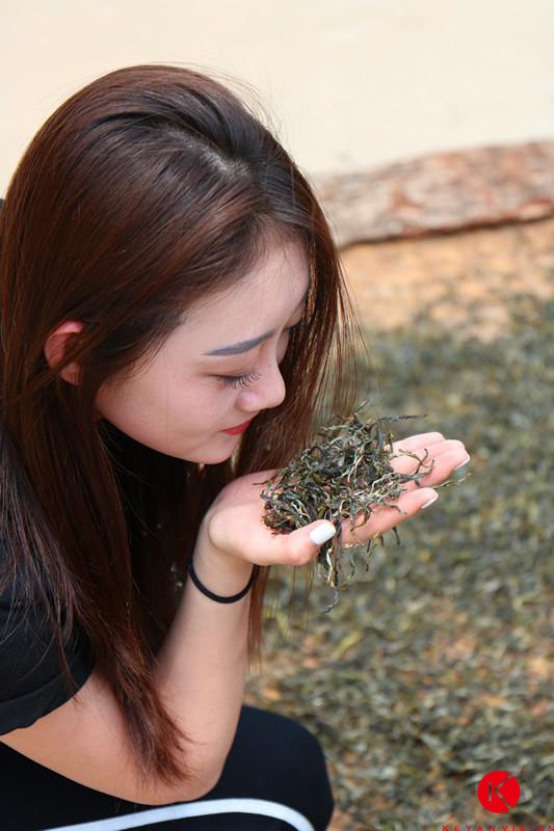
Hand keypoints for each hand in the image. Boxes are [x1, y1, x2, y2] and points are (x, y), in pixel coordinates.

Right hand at [202, 432, 468, 567]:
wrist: (226, 525)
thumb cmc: (237, 539)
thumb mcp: (257, 544)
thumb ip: (288, 548)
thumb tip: (323, 534)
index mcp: (332, 532)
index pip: (374, 520)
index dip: (402, 507)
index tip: (431, 493)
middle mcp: (343, 512)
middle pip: (392, 492)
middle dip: (425, 473)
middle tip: (461, 453)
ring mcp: (339, 493)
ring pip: (385, 474)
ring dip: (417, 459)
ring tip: (450, 443)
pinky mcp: (329, 476)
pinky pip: (365, 462)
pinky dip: (388, 450)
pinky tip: (413, 441)